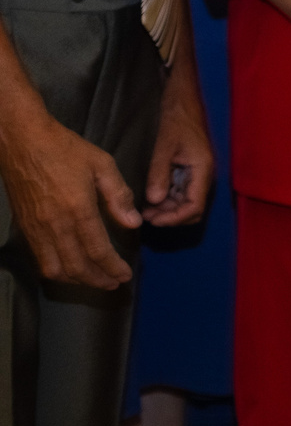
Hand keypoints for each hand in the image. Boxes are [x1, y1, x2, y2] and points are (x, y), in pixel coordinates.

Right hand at [0, 110, 141, 287]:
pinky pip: (39, 259)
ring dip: (76, 280)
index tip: (126, 275)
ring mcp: (36, 229)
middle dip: (97, 280)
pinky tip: (69, 269)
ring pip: (54, 269)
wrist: (22, 141)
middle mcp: (54, 225)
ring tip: (95, 280)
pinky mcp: (24, 227)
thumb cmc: (65, 149)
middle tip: (114, 284)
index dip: (113, 267)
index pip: (97, 250)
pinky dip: (56, 270)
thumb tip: (133, 223)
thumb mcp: (102, 164)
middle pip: (76, 266)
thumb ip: (119, 196)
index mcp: (77, 209)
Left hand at [142, 81, 213, 228]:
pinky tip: (151, 197)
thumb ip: (159, 173)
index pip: (195, 206)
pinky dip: (168, 199)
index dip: (174, 218)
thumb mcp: (165, 146)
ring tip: (145, 209)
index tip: (152, 220)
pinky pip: (181, 192)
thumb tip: (154, 200)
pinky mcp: (190, 170)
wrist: (183, 101)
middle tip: (145, 215)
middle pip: (192, 208)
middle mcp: (204, 175)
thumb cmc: (176, 120)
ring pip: (186, 202)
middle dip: (171, 216)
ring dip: (168, 209)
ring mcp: (198, 173)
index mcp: (203, 170)